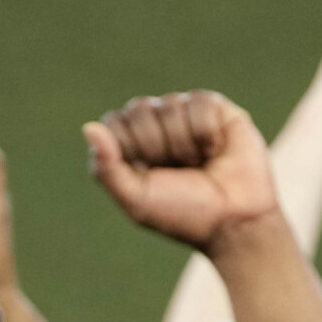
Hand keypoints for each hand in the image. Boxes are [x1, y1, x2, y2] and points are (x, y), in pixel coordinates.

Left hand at [84, 91, 280, 251]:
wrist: (234, 221)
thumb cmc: (183, 214)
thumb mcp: (136, 199)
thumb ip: (107, 167)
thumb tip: (88, 127)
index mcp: (130, 148)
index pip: (113, 122)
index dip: (130, 147)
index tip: (148, 173)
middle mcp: (155, 127)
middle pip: (138, 108)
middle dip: (156, 145)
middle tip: (176, 170)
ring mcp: (185, 116)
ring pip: (170, 104)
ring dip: (183, 143)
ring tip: (198, 163)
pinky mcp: (216, 109)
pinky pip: (199, 101)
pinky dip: (205, 131)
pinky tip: (215, 150)